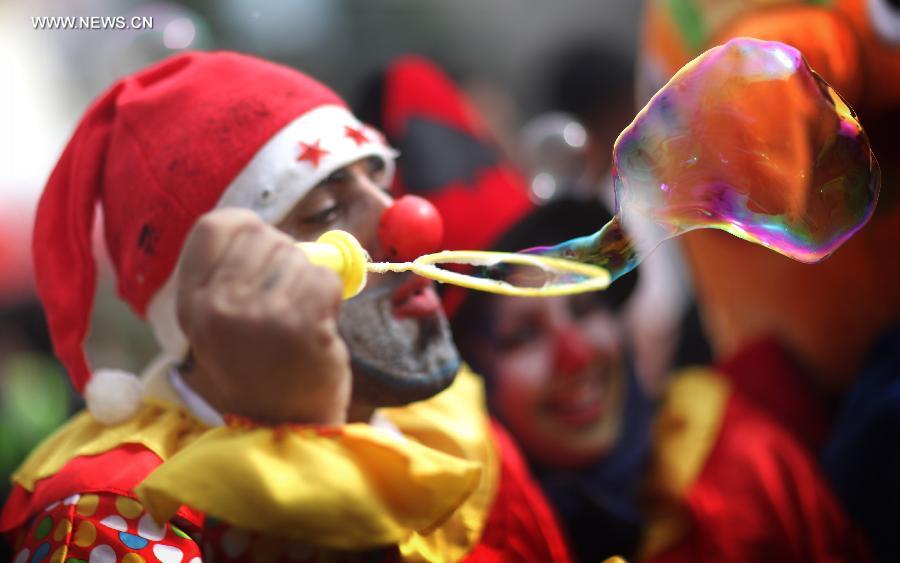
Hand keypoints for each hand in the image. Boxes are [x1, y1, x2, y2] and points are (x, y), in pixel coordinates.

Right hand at [176, 209, 349, 424]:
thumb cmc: (259, 373)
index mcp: (191, 304)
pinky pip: (325, 280)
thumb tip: (263, 232)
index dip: (246, 226)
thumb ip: (227, 281)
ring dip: (310, 282)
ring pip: (300, 257)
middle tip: (290, 296)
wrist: (284, 431)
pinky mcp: (300, 325)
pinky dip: (331, 297)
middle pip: (264, 237)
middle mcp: (218, 306)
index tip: (264, 243)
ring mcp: (259, 316)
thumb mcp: (218, 329)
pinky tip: (319, 327)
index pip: (213, 227)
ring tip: (301, 319)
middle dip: (286, 258)